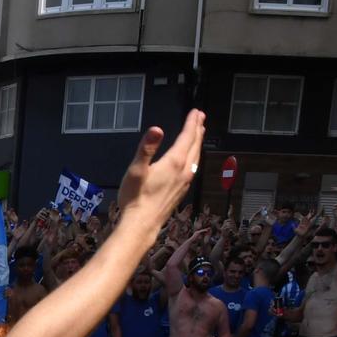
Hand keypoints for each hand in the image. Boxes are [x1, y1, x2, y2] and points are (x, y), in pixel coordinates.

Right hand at [116, 111, 203, 232]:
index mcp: (174, 162)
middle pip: (195, 145)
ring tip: (199, 133)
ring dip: (198, 142)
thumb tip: (156, 129)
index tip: (196, 112)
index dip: (191, 123)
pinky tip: (192, 159)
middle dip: (198, 129)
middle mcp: (184, 170)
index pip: (187, 137)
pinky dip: (195, 156)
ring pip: (196, 156)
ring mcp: (185, 181)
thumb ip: (147, 148)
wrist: (141, 224)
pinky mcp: (182, 190)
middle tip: (201, 117)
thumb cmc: (135, 198)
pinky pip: (193, 167)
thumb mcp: (136, 170)